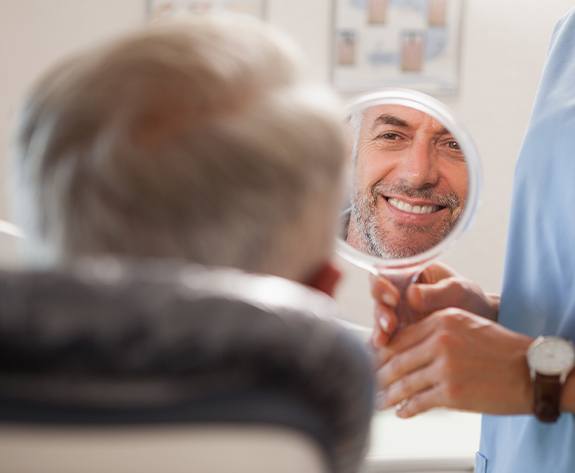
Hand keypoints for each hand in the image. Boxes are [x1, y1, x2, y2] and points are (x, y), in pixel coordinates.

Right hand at [370, 262, 499, 347]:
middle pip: (378, 299)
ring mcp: (398, 314)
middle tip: (390, 324)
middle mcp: (398, 293)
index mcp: (409, 274)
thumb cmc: (470, 300)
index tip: (394, 298)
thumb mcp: (458, 291)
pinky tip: (384, 351)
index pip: (385, 274)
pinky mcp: (400, 334)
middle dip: (380, 312)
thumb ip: (435, 292)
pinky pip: (387, 338)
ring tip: (384, 340)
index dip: (382, 285)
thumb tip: (411, 295)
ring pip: (379, 320)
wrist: (482, 326)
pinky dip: (384, 345)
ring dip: (380, 329)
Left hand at [376, 308, 532, 416]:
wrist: (531, 370)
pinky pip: (419, 401)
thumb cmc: (499, 348)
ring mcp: (445, 367)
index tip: (372, 360)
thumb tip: (405, 346)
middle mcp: (440, 340)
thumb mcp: (466, 325)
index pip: (401, 337)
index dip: (382, 351)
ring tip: (378, 400)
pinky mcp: (452, 393)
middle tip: (368, 382)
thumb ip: (435, 331)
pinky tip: (401, 412)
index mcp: (441, 320)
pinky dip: (407, 408)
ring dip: (388, 394)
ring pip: (404, 382)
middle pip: (397, 359)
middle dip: (379, 373)